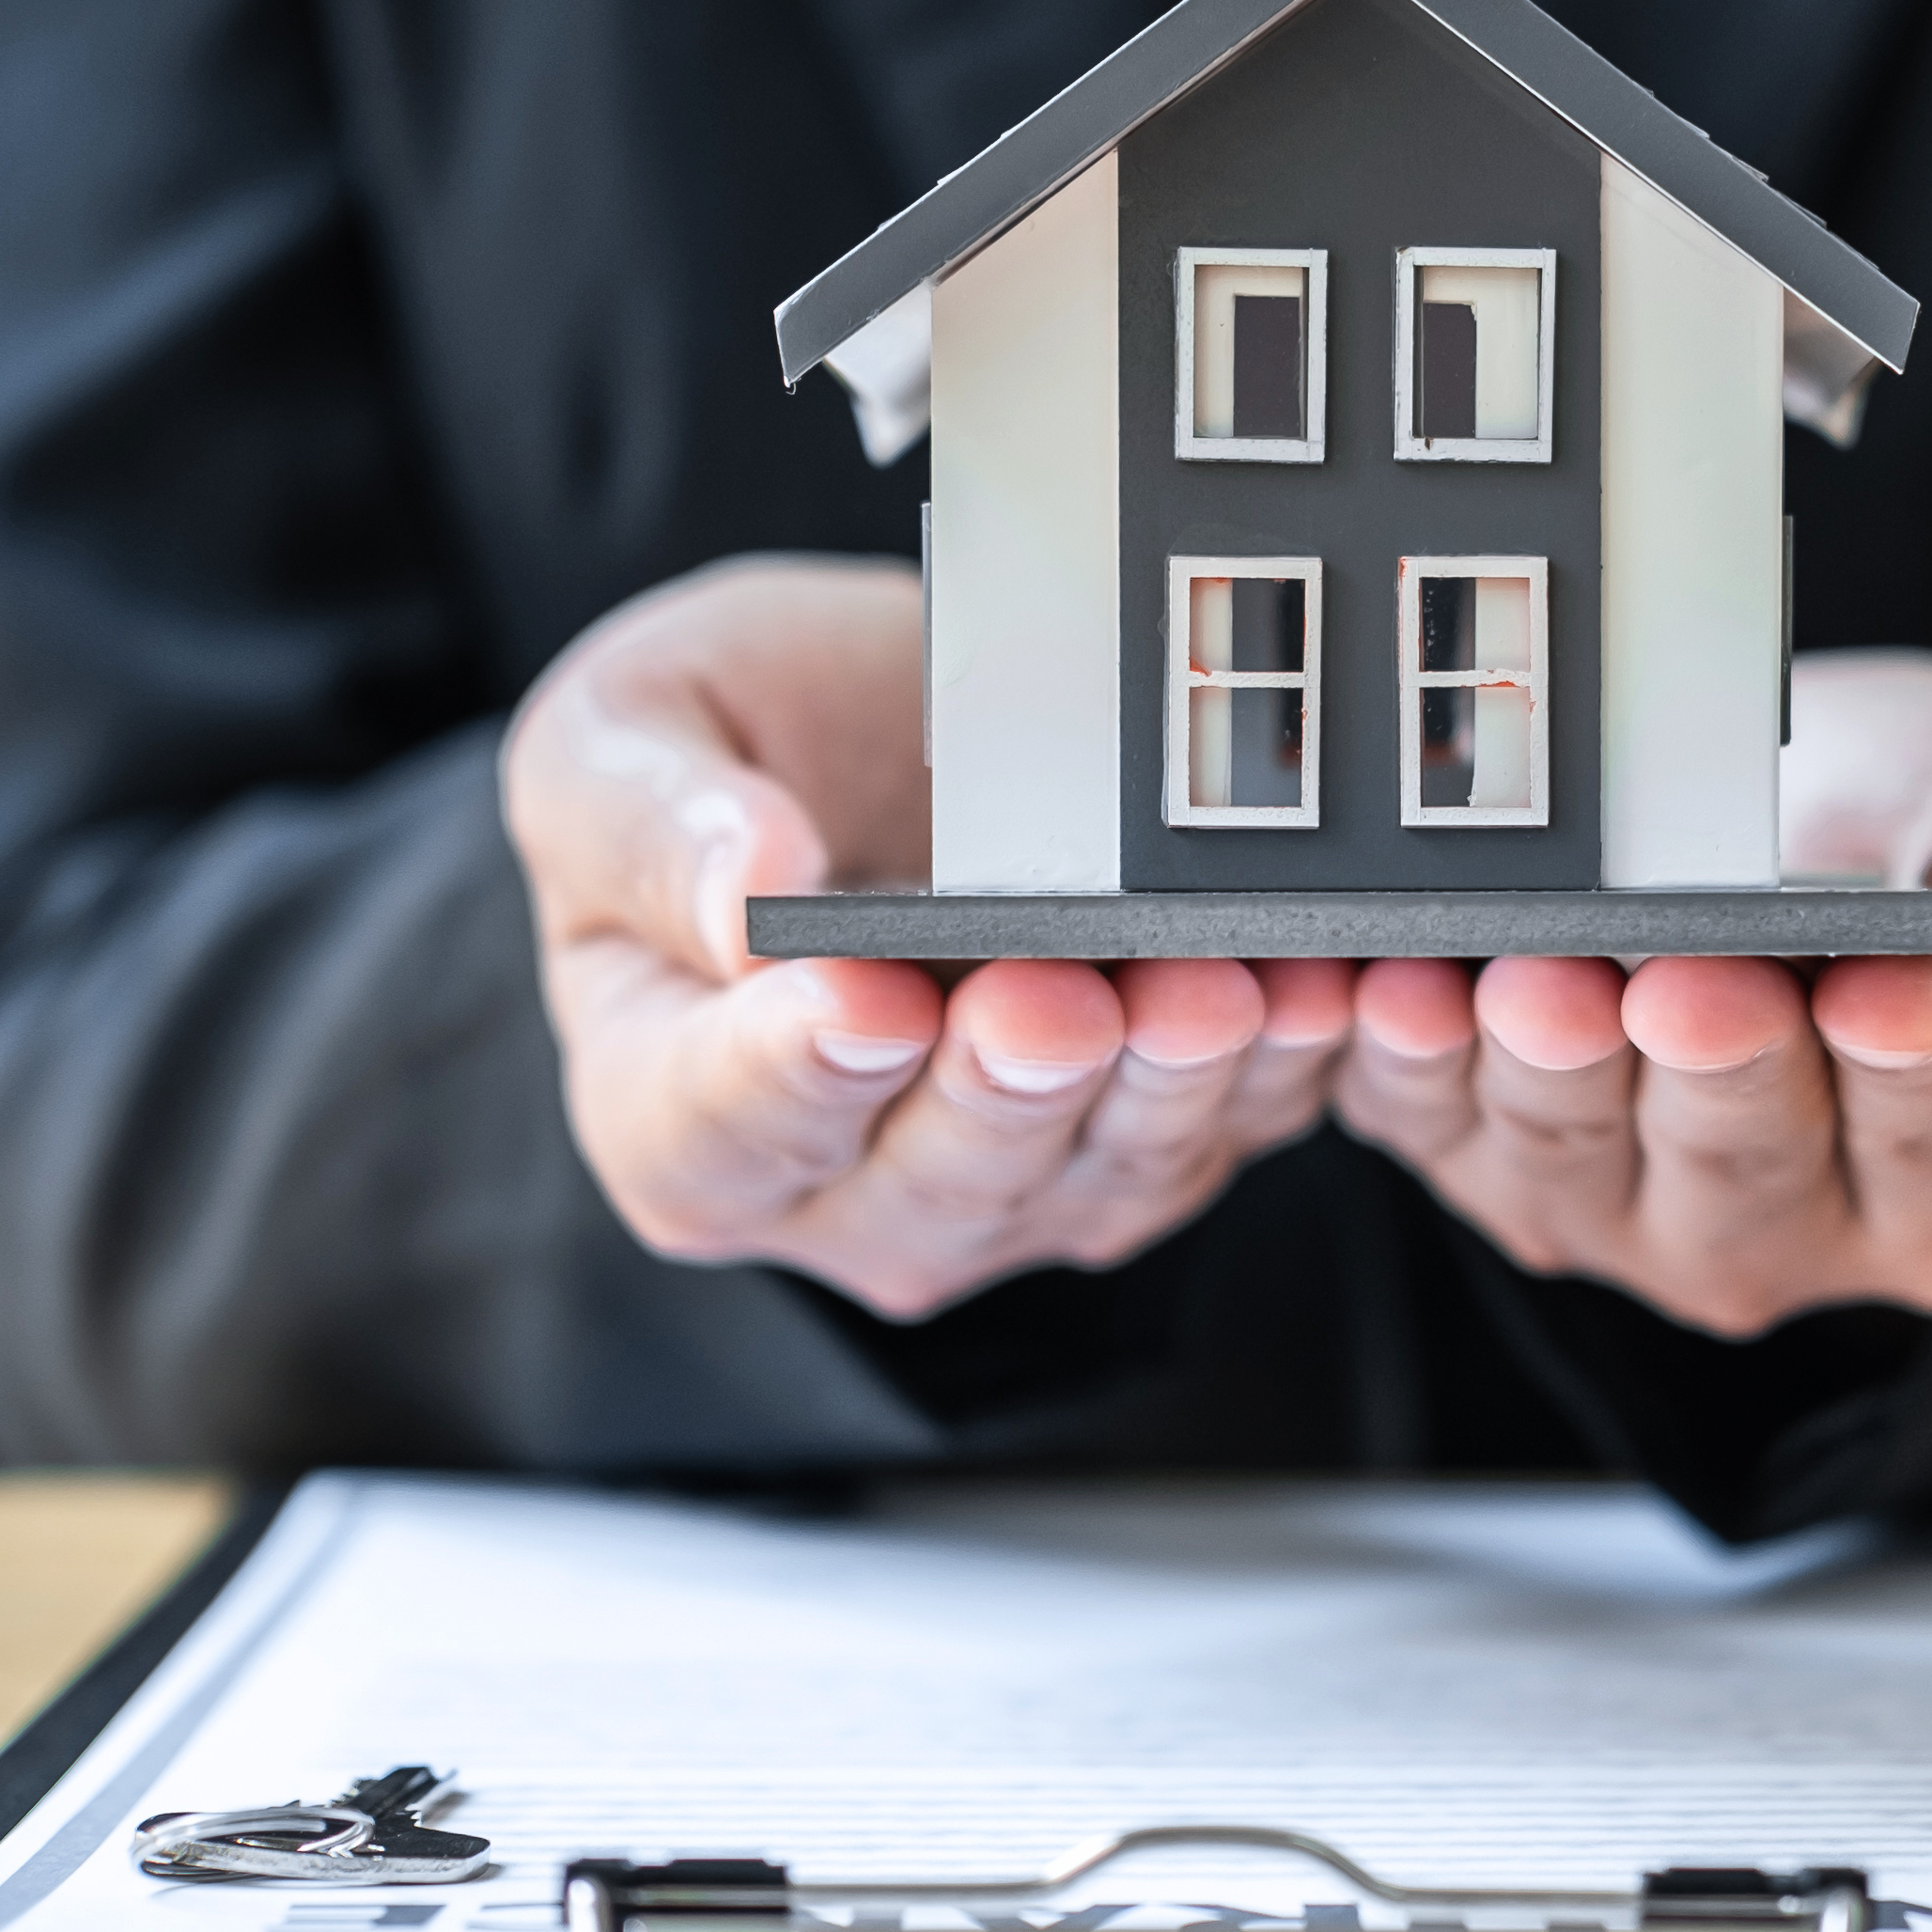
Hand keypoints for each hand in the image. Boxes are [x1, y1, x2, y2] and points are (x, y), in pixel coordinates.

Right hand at [498, 557, 1351, 1319]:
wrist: (864, 747)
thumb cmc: (716, 761)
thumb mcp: (618, 742)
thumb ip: (653, 826)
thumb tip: (743, 893)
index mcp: (673, 1112)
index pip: (723, 1127)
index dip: (794, 1073)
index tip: (861, 1003)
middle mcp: (841, 1189)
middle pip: (933, 1178)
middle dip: (1010, 1088)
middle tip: (1058, 997)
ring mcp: (1007, 1183)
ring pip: (1096, 1172)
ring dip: (1165, 1085)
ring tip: (1211, 989)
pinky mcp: (1141, 1143)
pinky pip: (1224, 1128)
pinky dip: (1279, 1062)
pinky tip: (1314, 982)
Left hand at [1331, 652, 1931, 1338]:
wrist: (1836, 821)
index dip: (1925, 1068)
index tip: (1889, 988)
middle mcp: (1799, 1230)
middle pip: (1750, 1170)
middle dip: (1714, 1071)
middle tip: (1690, 983)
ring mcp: (1631, 1207)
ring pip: (1579, 1157)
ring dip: (1546, 1065)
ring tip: (1533, 977)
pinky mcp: (1492, 1151)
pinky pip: (1427, 1122)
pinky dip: (1397, 1058)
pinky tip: (1381, 988)